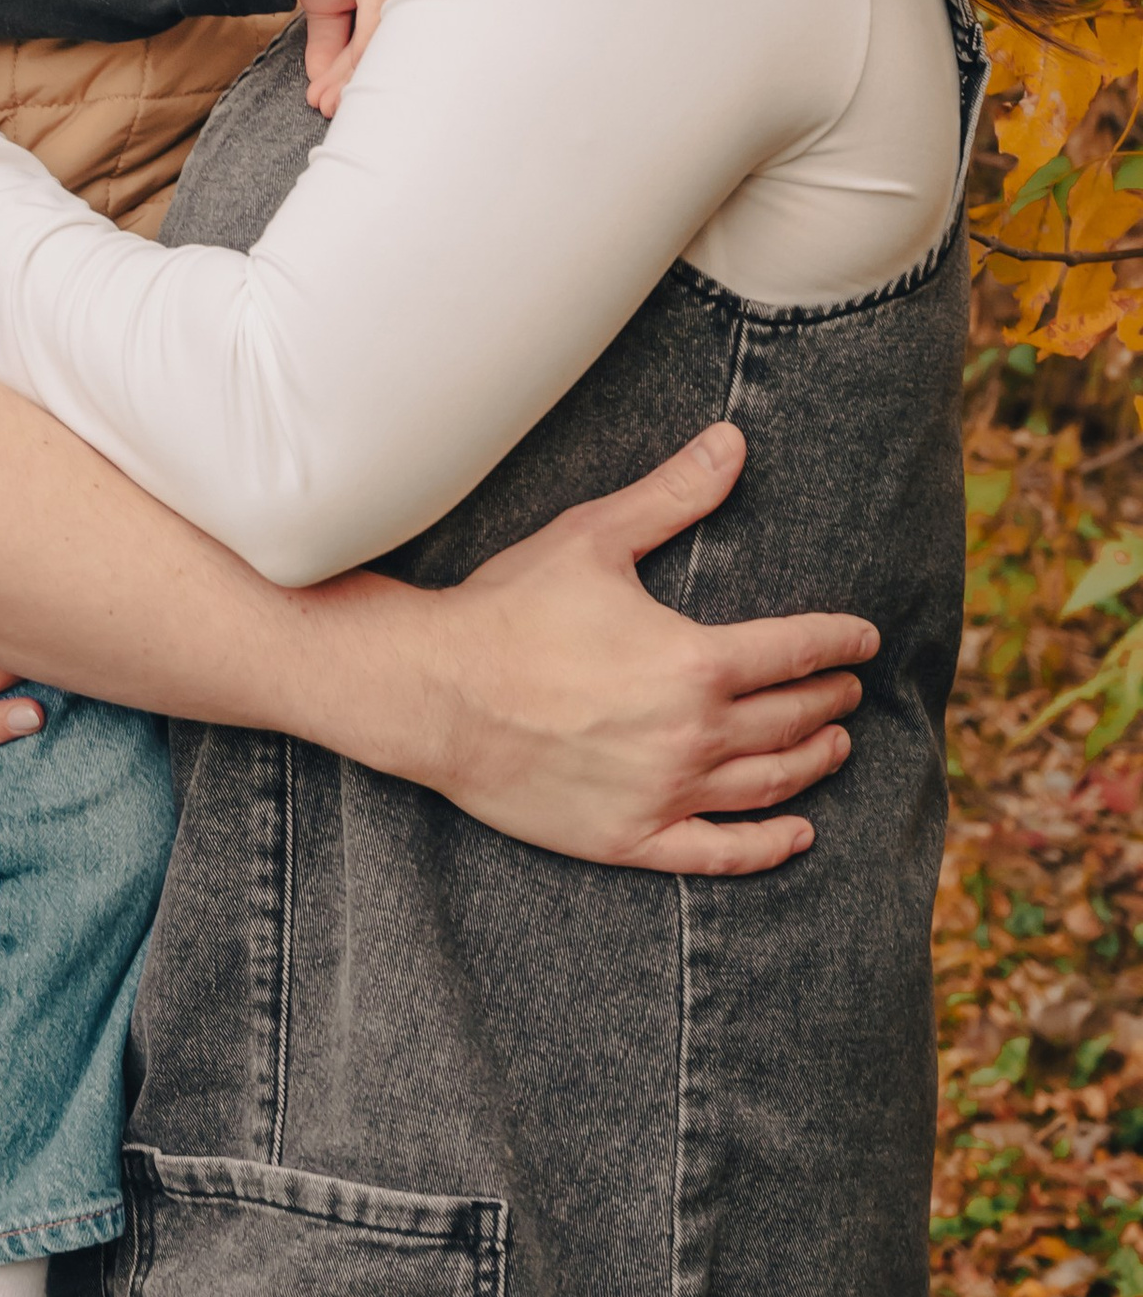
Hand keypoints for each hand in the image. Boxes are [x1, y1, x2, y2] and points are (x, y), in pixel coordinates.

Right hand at [283, 0, 411, 114]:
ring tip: (325, 99)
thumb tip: (325, 87)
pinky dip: (359, 50)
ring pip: (386, 32)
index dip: (367, 76)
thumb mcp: (320, 5)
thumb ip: (330, 43)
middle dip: (363, 81)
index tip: (341, 107)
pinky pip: (376, 12)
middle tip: (334, 110)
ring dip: (352, 73)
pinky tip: (336, 76)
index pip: (394, 39)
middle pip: (396, 38)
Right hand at [421, 423, 874, 874]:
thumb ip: (673, 495)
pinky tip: (797, 835)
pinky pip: (719, 853)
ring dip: (814, 762)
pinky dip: (768, 847)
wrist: (433, 692)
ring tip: (834, 747)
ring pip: (769, 785)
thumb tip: (735, 443)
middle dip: (829, 699)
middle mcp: (695, 735)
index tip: (862, 640)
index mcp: (697, 662)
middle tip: (846, 689)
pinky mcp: (629, 839)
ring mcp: (665, 794)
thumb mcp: (594, 537)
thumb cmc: (509, 610)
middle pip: (792, 718)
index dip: (839, 642)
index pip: (797, 651)